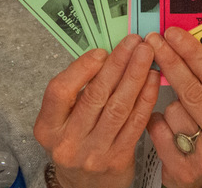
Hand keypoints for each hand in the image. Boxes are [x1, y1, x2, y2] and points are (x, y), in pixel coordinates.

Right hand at [33, 35, 159, 187]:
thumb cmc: (74, 144)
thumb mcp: (61, 122)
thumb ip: (76, 93)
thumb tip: (106, 54)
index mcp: (47, 128)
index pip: (59, 92)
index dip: (81, 69)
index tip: (102, 51)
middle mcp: (67, 142)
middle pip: (95, 96)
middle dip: (117, 64)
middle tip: (133, 42)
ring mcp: (94, 153)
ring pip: (118, 108)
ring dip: (135, 76)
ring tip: (146, 54)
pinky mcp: (118, 160)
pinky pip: (135, 123)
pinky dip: (146, 98)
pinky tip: (153, 79)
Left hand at [146, 27, 201, 187]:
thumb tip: (184, 42)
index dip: (192, 52)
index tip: (173, 34)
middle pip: (193, 91)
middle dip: (170, 61)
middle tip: (153, 41)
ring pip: (173, 111)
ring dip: (166, 105)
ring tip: (174, 113)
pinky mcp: (182, 169)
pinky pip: (158, 130)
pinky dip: (155, 122)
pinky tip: (163, 127)